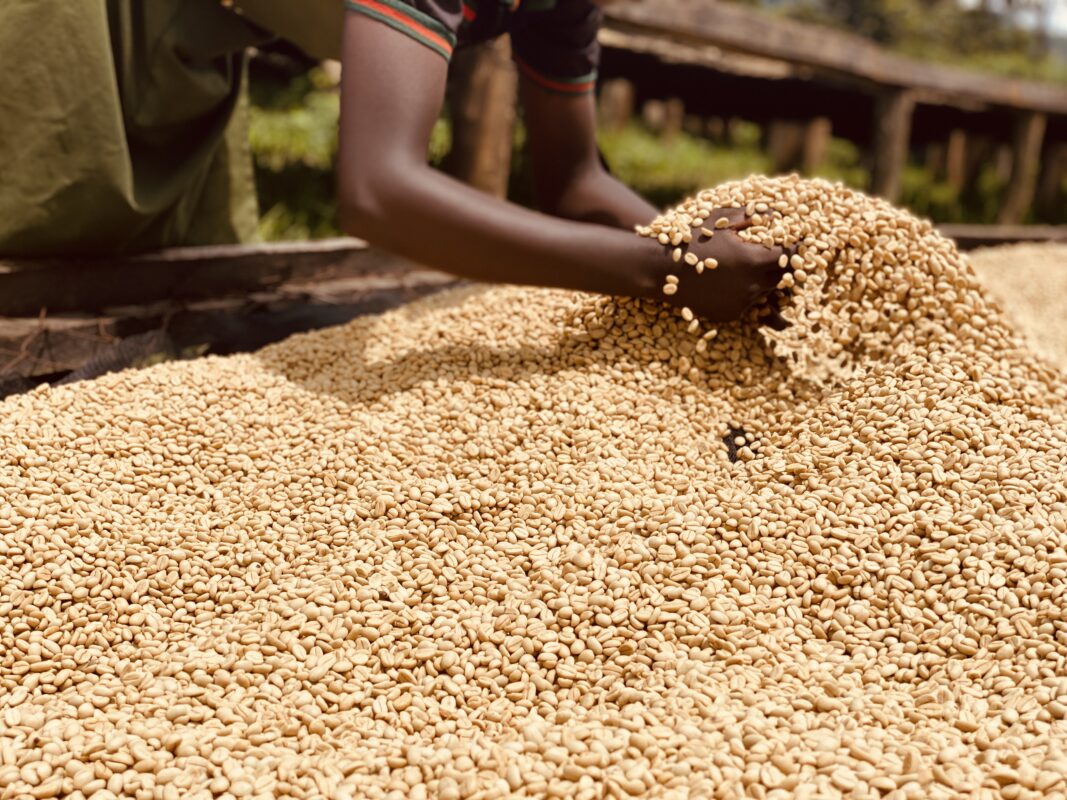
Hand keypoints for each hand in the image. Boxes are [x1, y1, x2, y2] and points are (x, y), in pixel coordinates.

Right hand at [656, 207, 790, 325]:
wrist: (661, 269)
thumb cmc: (691, 239)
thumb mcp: (721, 221)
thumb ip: (751, 216)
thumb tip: (775, 213)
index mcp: (754, 260)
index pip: (789, 255)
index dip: (795, 246)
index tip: (797, 240)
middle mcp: (752, 285)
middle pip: (782, 277)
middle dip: (784, 266)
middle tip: (781, 255)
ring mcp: (741, 303)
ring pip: (765, 292)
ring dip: (765, 281)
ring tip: (758, 269)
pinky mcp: (729, 314)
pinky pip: (747, 305)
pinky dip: (747, 294)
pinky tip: (737, 283)